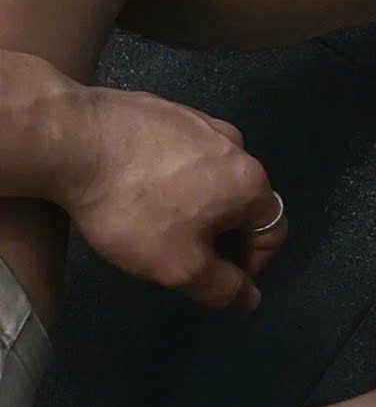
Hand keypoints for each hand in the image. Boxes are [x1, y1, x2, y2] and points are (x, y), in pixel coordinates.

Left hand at [62, 86, 287, 311]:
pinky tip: (140, 184)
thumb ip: (222, 288)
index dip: (254, 264)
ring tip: (161, 219)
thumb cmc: (135, 208)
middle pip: (243, 201)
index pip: (273, 231)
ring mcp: (199, 120)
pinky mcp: (165, 108)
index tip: (220, 280)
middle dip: (224, 233)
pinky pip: (182, 151)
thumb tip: (251, 298)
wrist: (72, 138)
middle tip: (187, 255)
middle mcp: (234, 145)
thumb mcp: (180, 266)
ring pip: (212, 173)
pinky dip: (173, 174)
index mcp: (249, 182)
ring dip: (199, 201)